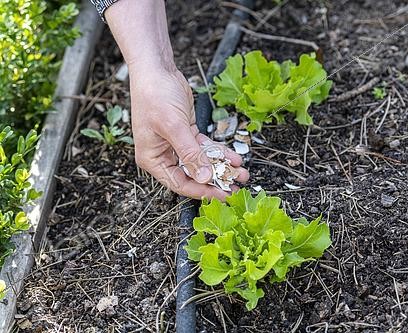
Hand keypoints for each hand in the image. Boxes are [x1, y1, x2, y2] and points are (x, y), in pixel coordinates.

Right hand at [128, 66, 248, 199]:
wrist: (157, 69)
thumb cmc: (154, 95)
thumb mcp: (173, 125)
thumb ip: (189, 153)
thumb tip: (203, 177)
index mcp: (153, 159)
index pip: (180, 183)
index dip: (202, 191)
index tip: (223, 195)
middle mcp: (164, 155)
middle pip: (193, 175)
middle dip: (216, 180)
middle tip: (237, 185)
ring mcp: (177, 145)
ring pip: (202, 163)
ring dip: (221, 167)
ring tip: (241, 172)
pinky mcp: (188, 134)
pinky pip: (206, 148)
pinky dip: (219, 152)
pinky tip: (234, 157)